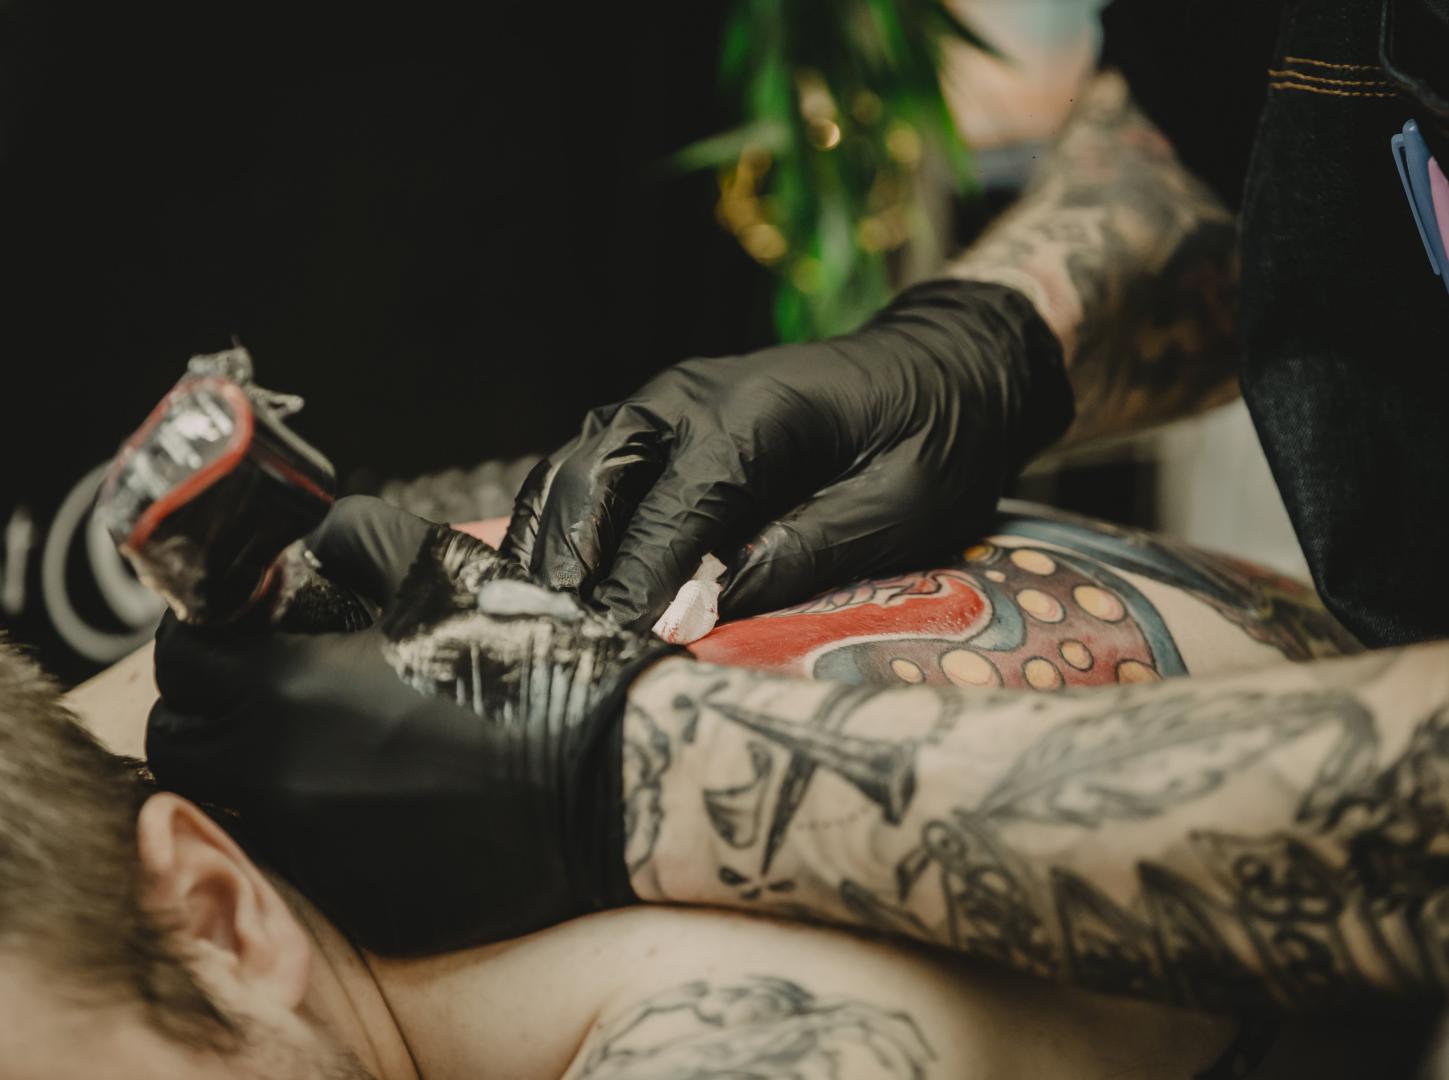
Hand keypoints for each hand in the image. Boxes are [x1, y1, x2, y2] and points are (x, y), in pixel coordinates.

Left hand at [147, 496, 678, 953]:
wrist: (616, 781)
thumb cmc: (534, 665)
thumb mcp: (447, 569)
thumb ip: (357, 538)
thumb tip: (312, 544)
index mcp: (289, 690)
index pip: (181, 660)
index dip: (205, 633)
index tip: (244, 628)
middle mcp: (282, 782)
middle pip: (183, 745)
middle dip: (207, 706)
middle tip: (268, 684)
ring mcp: (319, 853)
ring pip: (236, 807)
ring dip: (256, 768)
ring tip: (329, 736)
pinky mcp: (361, 903)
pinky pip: (307, 860)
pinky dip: (323, 823)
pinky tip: (387, 792)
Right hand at [503, 279, 1073, 630]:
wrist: (944, 368)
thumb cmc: (936, 437)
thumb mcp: (904, 504)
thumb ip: (808, 549)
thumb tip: (707, 610)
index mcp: (753, 416)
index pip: (671, 513)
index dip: (640, 588)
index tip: (623, 651)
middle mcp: (691, 398)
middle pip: (594, 478)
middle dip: (568, 563)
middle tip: (557, 639)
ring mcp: (667, 403)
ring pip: (575, 468)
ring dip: (549, 541)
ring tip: (535, 616)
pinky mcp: (663, 422)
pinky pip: (590, 468)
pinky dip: (561, 520)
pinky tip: (550, 574)